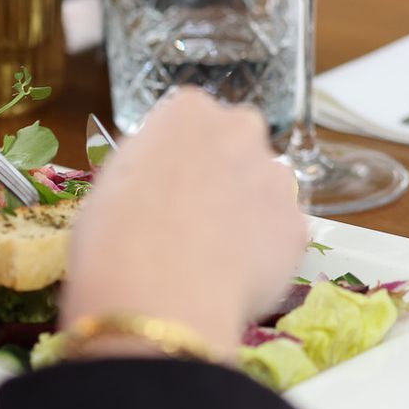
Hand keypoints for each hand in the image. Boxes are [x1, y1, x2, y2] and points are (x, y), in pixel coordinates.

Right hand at [60, 91, 308, 360]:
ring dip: (249, 210)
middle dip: (223, 172)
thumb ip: (146, 165)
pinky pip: (280, 235)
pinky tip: (234, 277)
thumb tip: (157, 176)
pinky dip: (265, 253)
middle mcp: (241, 130)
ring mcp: (276, 178)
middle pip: (237, 143)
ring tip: (216, 254)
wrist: (158, 297)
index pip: (189, 120)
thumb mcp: (110, 182)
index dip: (175, 158)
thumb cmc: (113, 236)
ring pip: (266, 188)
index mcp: (188, 111)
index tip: (164, 187)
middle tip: (194, 216)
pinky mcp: (298, 226)